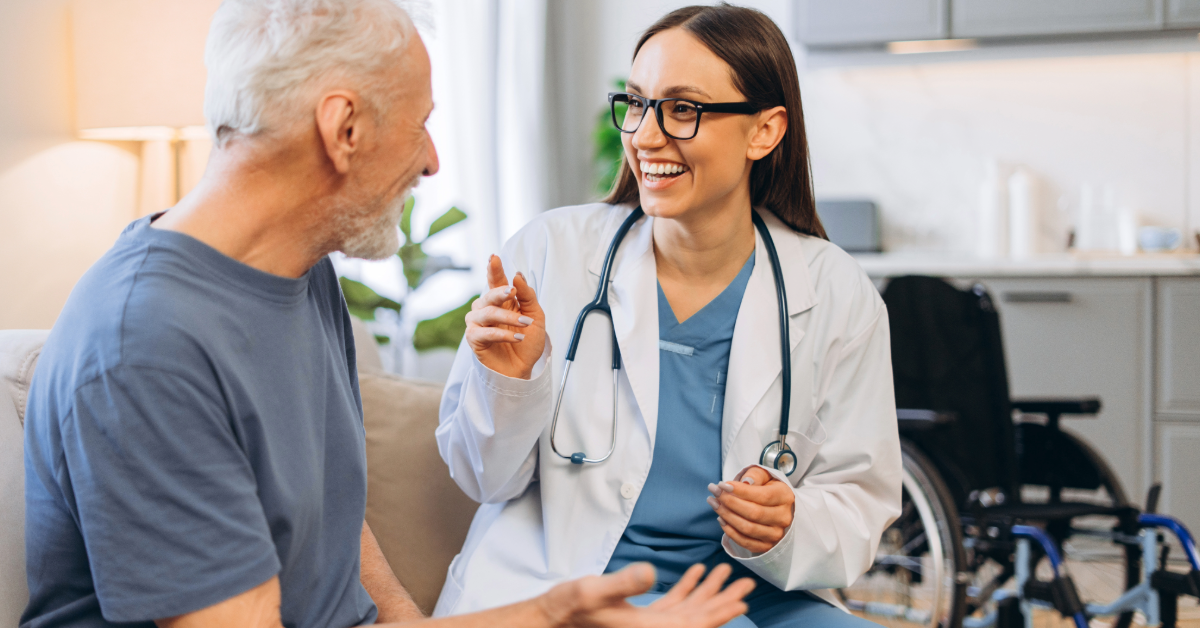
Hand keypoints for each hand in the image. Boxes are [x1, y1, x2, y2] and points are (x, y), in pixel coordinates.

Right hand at [464, 255, 546, 378]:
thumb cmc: (527, 342)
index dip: (493, 269)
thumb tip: (517, 275)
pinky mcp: (475, 340)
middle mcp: (486, 309)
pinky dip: (502, 334)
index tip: (494, 257)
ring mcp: (478, 324)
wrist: (523, 368)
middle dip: (499, 291)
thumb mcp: (536, 316)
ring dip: (507, 317)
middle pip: (488, 295)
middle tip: (511, 291)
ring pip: (487, 313)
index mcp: (501, 301)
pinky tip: (517, 337)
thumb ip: (527, 296)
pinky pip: (485, 333)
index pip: (495, 281)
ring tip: (525, 323)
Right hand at [538, 563, 754, 627]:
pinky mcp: (640, 618)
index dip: (720, 612)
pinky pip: (671, 606)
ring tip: (725, 574)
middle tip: (745, 584)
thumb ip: (624, 583)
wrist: (554, 617)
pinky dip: (686, 590)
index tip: (742, 601)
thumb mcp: (596, 590)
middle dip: (722, 600)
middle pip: (698, 618)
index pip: (695, 623)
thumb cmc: (572, 606)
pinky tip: (694, 574)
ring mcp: (648, 625)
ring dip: (707, 592)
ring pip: (687, 611)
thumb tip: (650, 573)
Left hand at [708, 467, 794, 553]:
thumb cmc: (766, 487)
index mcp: (785, 497)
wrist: (774, 506)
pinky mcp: (766, 546)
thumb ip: (755, 475)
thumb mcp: (764, 475)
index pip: (763, 496)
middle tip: (714, 492)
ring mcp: (776, 534)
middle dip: (730, 502)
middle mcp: (783, 518)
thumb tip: (746, 482)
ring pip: (748, 529)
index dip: (741, 491)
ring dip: (727, 516)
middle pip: (754, 513)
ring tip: (714, 503)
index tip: (722, 485)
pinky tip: (721, 518)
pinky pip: (745, 542)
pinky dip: (730, 532)